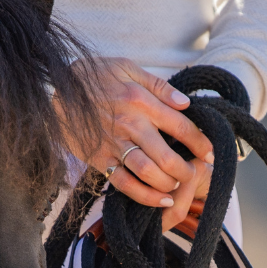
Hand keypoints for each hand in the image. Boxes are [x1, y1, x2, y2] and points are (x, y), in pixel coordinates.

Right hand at [67, 57, 214, 231]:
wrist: (55, 87)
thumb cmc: (96, 76)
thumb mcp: (127, 67)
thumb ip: (159, 86)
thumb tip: (186, 103)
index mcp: (140, 100)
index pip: (180, 126)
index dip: (200, 143)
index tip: (210, 154)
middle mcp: (130, 124)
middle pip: (167, 156)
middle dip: (187, 170)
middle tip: (196, 175)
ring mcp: (114, 144)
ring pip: (148, 173)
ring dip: (168, 184)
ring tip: (177, 185)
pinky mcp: (100, 160)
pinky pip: (126, 184)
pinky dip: (146, 197)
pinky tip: (161, 200)